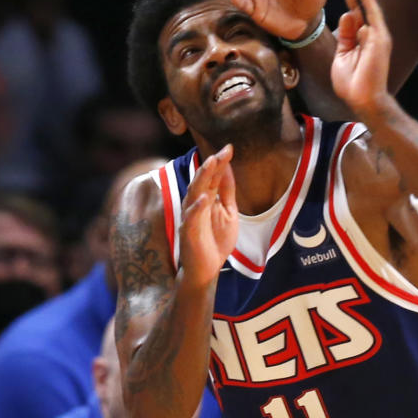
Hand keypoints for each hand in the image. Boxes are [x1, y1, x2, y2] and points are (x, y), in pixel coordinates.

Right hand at [178, 145, 237, 289]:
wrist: (207, 269)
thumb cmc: (216, 240)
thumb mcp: (228, 212)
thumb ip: (227, 191)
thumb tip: (228, 168)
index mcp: (207, 198)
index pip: (213, 176)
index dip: (220, 162)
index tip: (229, 147)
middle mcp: (196, 204)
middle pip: (203, 180)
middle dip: (211, 165)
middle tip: (221, 151)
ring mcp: (191, 217)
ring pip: (194, 193)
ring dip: (202, 178)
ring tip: (211, 163)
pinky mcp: (188, 232)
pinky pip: (191, 218)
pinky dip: (196, 208)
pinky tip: (204, 198)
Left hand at [330, 0, 391, 115]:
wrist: (363, 100)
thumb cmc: (352, 84)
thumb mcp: (342, 55)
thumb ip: (346, 35)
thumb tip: (347, 14)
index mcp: (361, 37)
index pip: (353, 10)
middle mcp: (371, 33)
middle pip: (360, 3)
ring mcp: (376, 34)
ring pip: (367, 3)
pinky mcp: (379, 37)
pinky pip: (372, 13)